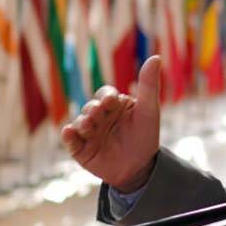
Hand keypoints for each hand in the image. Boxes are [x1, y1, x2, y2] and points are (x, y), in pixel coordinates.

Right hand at [62, 56, 161, 192]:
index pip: (105, 94)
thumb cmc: (146, 137)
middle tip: (99, 113)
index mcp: (113, 105)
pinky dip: (68, 136)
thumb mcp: (149, 111)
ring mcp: (88, 132)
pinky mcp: (80, 148)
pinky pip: (70, 140)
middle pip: (90, 107)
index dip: (106, 96)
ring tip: (89, 125)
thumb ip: (149, 86)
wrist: (141, 168)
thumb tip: (156, 57)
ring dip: (82, 122)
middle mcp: (98, 116)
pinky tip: (69, 132)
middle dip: (93, 109)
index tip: (112, 100)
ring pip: (79, 122)